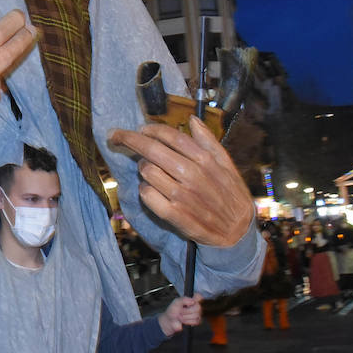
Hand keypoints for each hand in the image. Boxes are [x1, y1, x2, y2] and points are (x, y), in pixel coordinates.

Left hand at [107, 121, 253, 246]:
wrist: (236, 232)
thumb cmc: (230, 195)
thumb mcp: (227, 164)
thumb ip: (209, 141)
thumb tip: (193, 119)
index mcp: (205, 160)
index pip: (170, 136)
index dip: (150, 129)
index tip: (140, 128)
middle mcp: (192, 175)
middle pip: (151, 149)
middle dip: (128, 138)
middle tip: (115, 136)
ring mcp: (181, 195)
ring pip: (146, 171)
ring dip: (143, 168)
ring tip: (149, 170)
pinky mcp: (173, 214)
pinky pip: (146, 195)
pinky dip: (144, 189)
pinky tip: (151, 189)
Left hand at [159, 295, 202, 336]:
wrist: (170, 321)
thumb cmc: (173, 310)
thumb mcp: (176, 302)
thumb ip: (184, 299)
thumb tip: (193, 301)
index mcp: (191, 299)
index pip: (199, 296)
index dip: (196, 299)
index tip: (190, 303)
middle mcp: (195, 306)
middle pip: (198, 307)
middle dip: (187, 311)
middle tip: (180, 311)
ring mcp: (197, 314)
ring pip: (196, 315)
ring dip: (186, 317)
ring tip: (181, 316)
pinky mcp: (196, 321)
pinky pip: (196, 321)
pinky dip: (188, 321)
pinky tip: (183, 320)